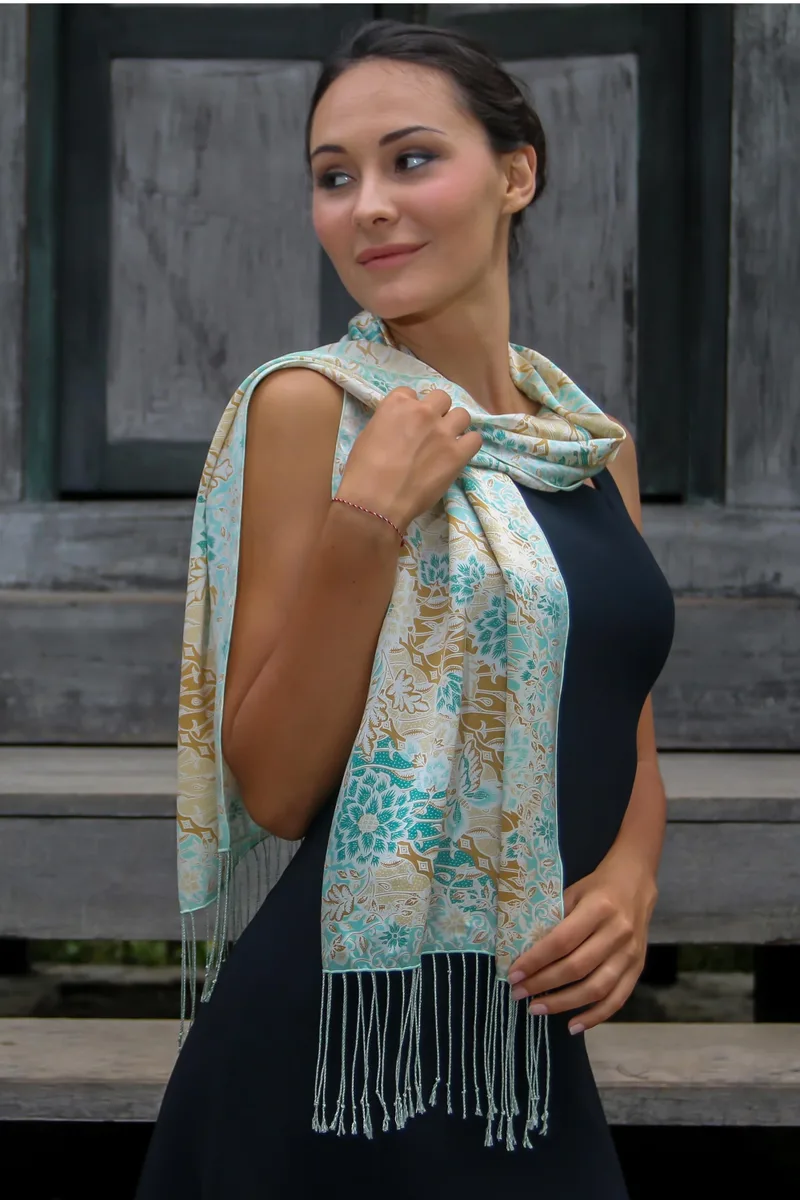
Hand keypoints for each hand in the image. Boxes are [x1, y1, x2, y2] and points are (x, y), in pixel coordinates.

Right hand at [337, 386, 482, 533]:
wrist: (376, 500)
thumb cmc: (363, 471)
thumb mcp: (368, 435)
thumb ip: (388, 423)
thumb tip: (399, 430)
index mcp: (397, 403)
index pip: (411, 393)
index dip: (411, 408)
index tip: (409, 423)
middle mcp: (423, 411)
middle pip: (441, 398)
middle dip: (437, 412)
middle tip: (430, 431)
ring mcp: (443, 432)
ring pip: (462, 415)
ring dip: (455, 426)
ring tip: (447, 442)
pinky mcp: (458, 454)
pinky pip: (475, 439)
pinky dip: (468, 445)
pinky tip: (459, 455)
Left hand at [506, 849, 657, 1034]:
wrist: (636, 883)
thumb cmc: (597, 887)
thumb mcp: (573, 892)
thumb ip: (555, 920)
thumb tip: (524, 950)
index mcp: (598, 909)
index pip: (561, 941)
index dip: (536, 961)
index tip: (513, 974)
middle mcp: (617, 933)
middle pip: (576, 968)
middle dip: (543, 985)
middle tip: (518, 993)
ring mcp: (630, 954)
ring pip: (596, 988)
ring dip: (563, 1004)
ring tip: (537, 1008)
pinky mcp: (638, 968)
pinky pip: (617, 999)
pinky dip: (595, 1016)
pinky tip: (573, 1025)